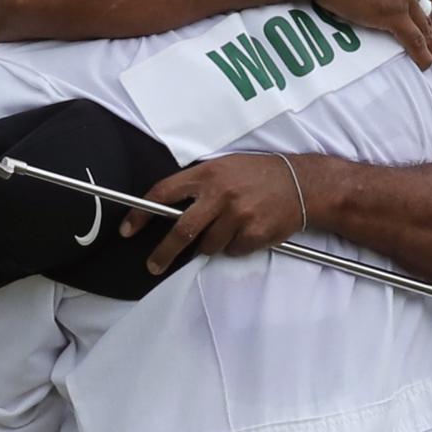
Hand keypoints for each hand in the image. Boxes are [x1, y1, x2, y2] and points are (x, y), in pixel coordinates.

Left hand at [119, 154, 305, 274]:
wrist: (303, 184)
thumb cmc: (260, 173)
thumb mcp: (226, 166)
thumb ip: (199, 184)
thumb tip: (170, 209)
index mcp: (208, 175)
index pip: (164, 193)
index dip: (141, 214)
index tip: (128, 229)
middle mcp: (220, 195)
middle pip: (181, 231)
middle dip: (163, 252)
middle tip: (153, 264)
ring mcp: (237, 216)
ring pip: (208, 245)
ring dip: (211, 244)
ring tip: (226, 230)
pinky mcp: (253, 234)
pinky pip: (232, 250)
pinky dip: (235, 246)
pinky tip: (247, 230)